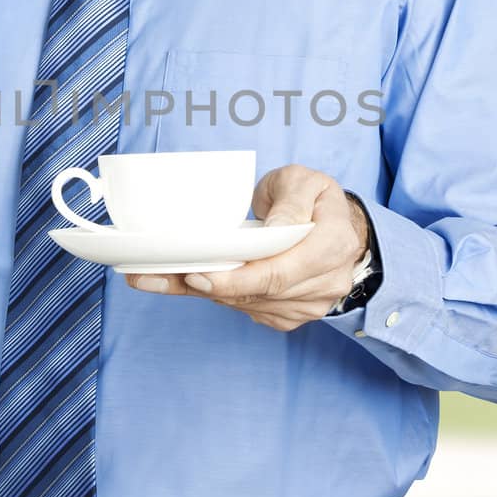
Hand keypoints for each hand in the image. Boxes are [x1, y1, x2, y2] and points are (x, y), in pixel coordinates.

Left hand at [125, 164, 369, 332]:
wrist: (336, 226)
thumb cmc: (313, 198)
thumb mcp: (305, 181)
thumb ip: (290, 202)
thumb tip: (275, 230)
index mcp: (333, 244)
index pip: (278, 272)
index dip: (235, 279)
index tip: (196, 275)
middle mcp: (326, 282)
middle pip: (258, 293)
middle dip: (208, 287)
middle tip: (160, 277)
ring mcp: (311, 305)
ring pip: (249, 304)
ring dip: (206, 294)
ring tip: (159, 279)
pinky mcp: (292, 315)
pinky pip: (250, 311)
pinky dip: (220, 298)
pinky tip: (191, 284)